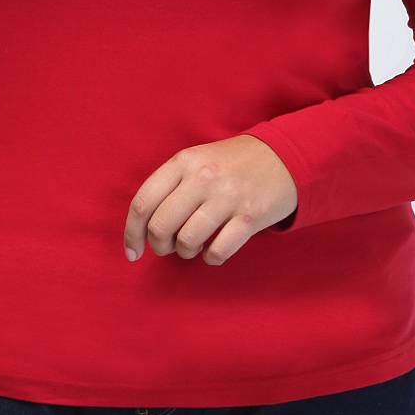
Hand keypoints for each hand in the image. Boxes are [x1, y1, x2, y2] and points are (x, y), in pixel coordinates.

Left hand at [123, 134, 297, 265]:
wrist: (283, 156)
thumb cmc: (231, 164)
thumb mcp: (197, 159)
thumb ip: (169, 186)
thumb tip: (143, 228)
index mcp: (184, 161)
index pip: (143, 202)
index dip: (131, 234)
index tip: (133, 252)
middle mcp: (203, 177)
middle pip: (160, 227)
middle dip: (159, 246)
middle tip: (168, 247)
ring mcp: (228, 197)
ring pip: (187, 242)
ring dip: (185, 252)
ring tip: (194, 245)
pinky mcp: (251, 217)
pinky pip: (217, 252)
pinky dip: (210, 258)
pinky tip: (214, 249)